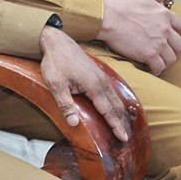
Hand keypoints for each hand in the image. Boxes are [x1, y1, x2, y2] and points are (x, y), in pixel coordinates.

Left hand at [37, 26, 129, 141]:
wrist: (57, 41)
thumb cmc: (55, 62)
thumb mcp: (55, 85)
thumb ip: (65, 104)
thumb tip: (74, 124)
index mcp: (94, 86)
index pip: (108, 111)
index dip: (115, 126)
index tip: (123, 138)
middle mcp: (103, 82)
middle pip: (117, 106)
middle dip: (121, 123)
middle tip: (125, 138)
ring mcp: (103, 77)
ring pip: (117, 99)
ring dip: (121, 114)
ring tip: (123, 127)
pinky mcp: (99, 74)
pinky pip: (113, 92)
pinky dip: (117, 103)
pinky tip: (115, 109)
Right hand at [97, 0, 180, 73]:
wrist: (106, 17)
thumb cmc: (119, 5)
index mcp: (165, 15)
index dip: (178, 33)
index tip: (171, 36)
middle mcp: (165, 30)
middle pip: (180, 45)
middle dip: (174, 49)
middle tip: (166, 51)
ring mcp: (158, 43)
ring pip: (172, 58)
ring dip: (167, 61)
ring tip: (159, 61)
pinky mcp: (148, 54)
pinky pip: (159, 66)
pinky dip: (157, 69)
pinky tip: (152, 68)